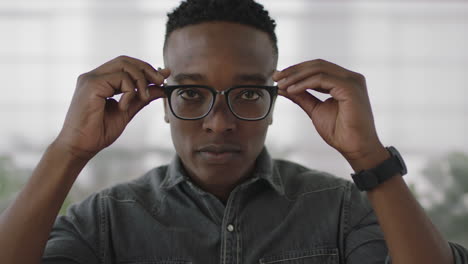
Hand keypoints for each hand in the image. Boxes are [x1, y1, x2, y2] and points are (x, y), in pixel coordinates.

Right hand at [55, 56, 169, 159]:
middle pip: (125, 60)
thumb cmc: (98, 132)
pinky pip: (121, 79)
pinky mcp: (91, 85)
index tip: (162, 76)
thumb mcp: (127, 112)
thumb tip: (161, 87)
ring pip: (125, 66)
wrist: (80, 147)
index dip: (145, 68)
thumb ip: (142, 98)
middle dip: (147, 69)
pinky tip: (123, 107)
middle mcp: (93, 76)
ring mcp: (91, 79)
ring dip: (141, 81)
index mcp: (100, 81)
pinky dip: (130, 92)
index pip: (125, 65)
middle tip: (161, 81)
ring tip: (143, 98)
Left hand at [273, 59, 384, 163]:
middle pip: (317, 64)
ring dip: (296, 76)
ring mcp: (352, 81)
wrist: (355, 148)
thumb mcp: (315, 110)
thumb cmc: (340, 132)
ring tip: (281, 85)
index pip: (318, 68)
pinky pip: (321, 79)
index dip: (297, 70)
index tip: (279, 77)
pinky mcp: (350, 87)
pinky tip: (292, 90)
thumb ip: (302, 97)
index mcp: (344, 81)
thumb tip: (284, 87)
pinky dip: (304, 83)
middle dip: (294, 70)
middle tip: (276, 77)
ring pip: (318, 69)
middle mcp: (350, 77)